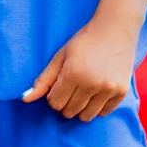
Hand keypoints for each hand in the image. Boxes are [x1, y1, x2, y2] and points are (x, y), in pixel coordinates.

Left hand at [24, 0, 146, 120]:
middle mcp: (92, 84)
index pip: (55, 103)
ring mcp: (108, 89)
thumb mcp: (60, 56)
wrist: (115, 30)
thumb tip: (25, 100)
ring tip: (84, 90)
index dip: (54, 96)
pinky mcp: (121, 92)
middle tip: (72, 86)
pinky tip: (97, 92)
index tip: (60, 85)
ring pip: (86, 116)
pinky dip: (97, 107)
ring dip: (81, 107)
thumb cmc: (84, 41)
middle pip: (69, 111)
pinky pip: (103, 113)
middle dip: (66, 103)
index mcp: (73, 74)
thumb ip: (43, 80)